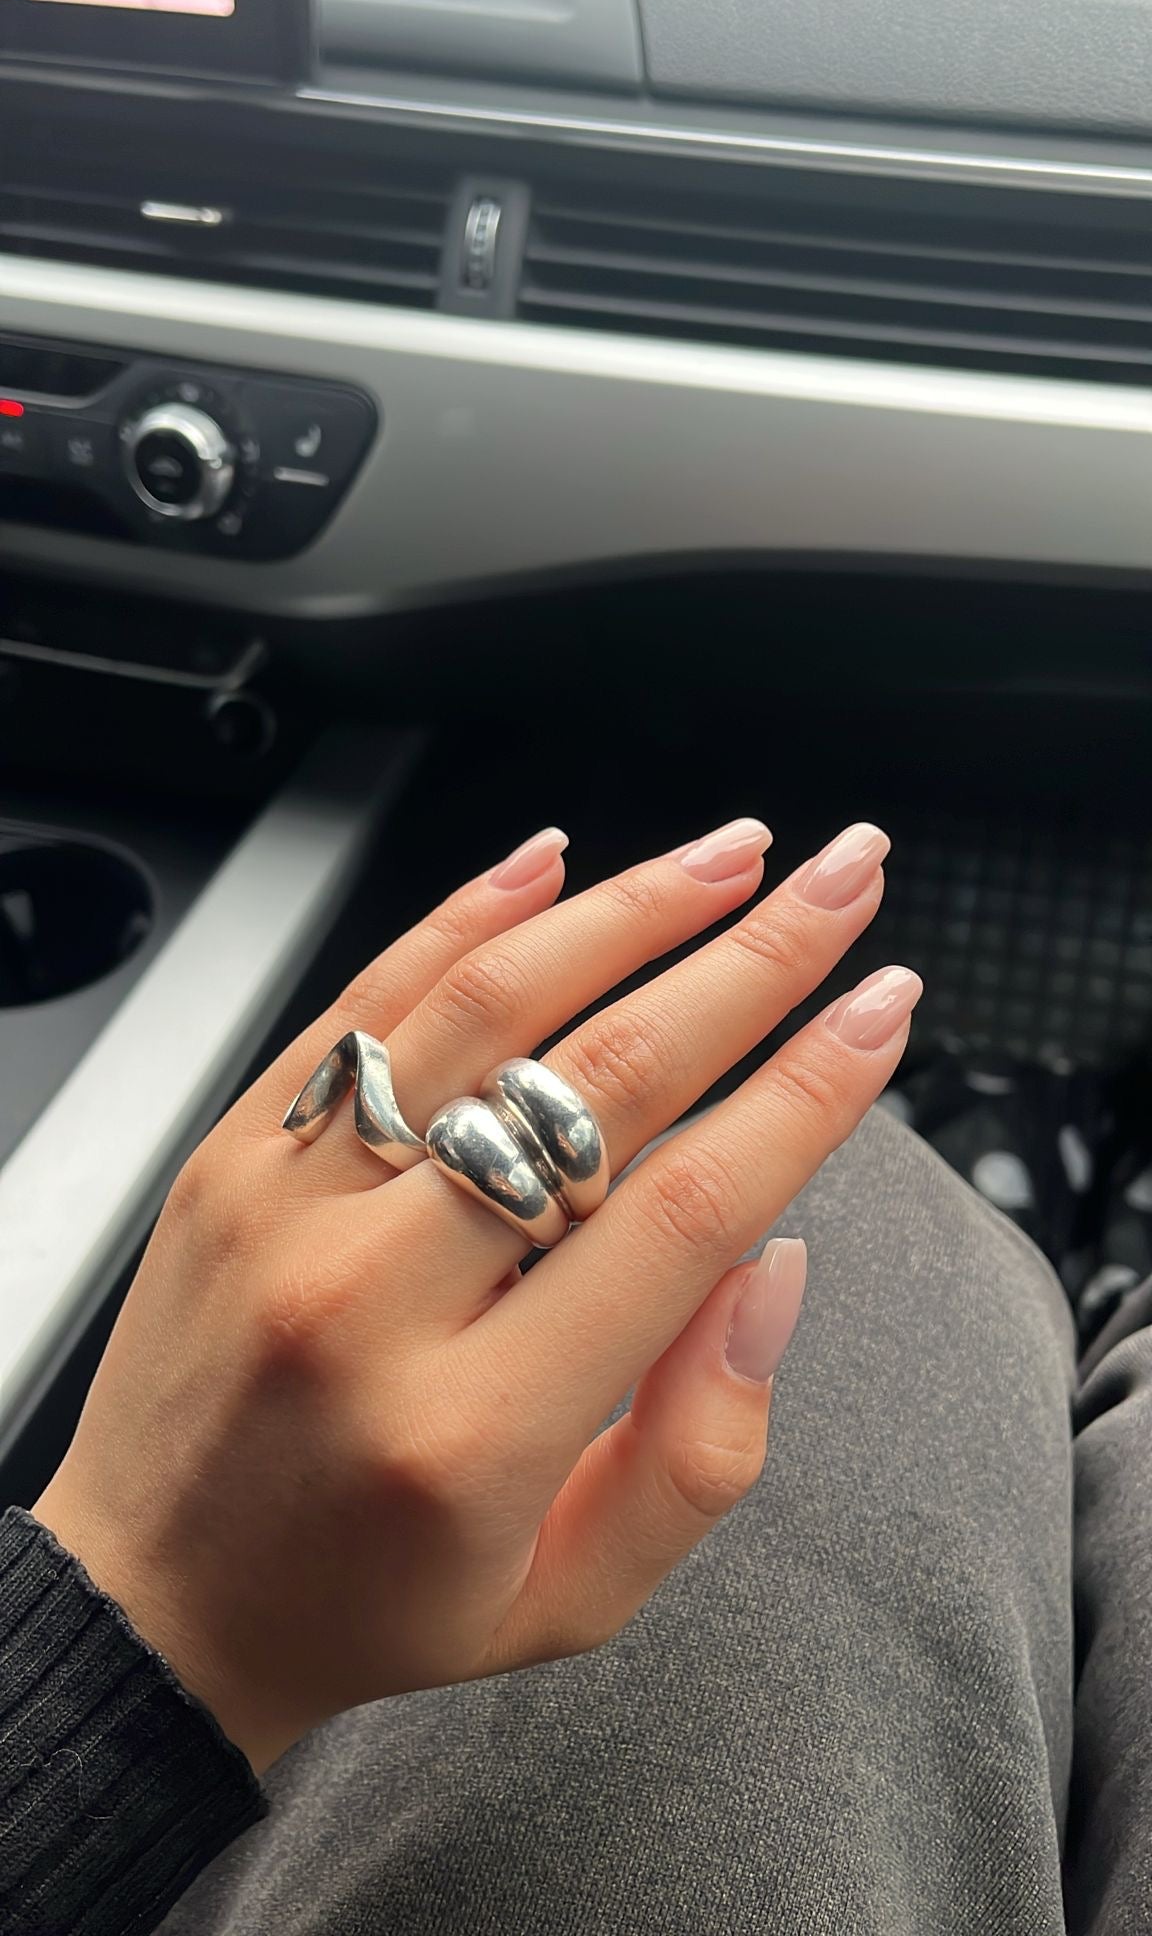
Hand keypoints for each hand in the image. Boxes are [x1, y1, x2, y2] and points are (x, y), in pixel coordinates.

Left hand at [34, 817, 918, 1774]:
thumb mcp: (574, 1596)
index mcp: (471, 1430)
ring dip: (628, 910)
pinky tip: (553, 863)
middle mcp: (368, 1299)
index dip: (805, 1094)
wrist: (155, 1595)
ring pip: (484, 1007)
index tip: (882, 1012)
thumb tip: (771, 1260)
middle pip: (602, 1082)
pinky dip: (467, 918)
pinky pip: (364, 1002)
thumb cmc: (373, 1601)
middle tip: (843, 884)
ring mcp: (285, 1207)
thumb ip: (701, 1448)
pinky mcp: (234, 1152)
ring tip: (735, 853)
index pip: (682, 1214)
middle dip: (752, 963)